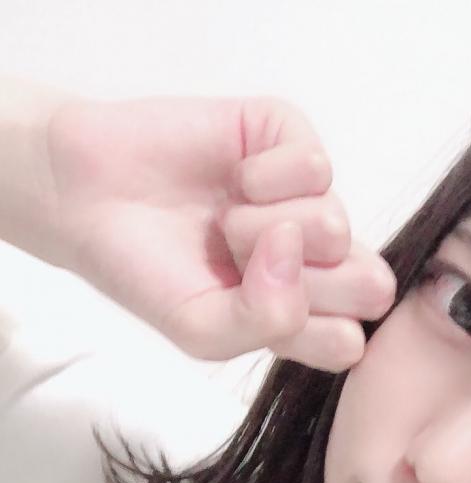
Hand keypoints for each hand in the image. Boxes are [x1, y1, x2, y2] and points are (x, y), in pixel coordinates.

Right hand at [43, 92, 396, 366]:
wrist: (88, 198)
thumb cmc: (149, 272)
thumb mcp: (203, 330)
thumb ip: (268, 322)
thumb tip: (294, 248)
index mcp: (305, 315)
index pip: (352, 339)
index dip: (310, 331)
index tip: (254, 314)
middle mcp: (317, 260)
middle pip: (368, 286)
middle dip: (301, 284)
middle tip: (242, 267)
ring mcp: (308, 200)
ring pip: (337, 225)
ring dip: (267, 228)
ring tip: (225, 224)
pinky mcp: (293, 142)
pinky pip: (316, 166)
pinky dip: (267, 178)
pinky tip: (236, 180)